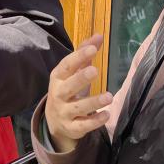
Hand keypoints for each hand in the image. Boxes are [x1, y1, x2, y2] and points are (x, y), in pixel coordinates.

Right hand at [45, 35, 112, 152]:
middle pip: (68, 87)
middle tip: (94, 71)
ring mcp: (64, 112)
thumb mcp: (72, 72)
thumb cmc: (67, 90)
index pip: (66, 66)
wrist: (54, 121)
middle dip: (80, 79)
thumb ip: (85, 53)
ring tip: (109, 96)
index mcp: (58, 78)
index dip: (78, 57)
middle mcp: (58, 94)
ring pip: (78, 108)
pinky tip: (106, 115)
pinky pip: (83, 126)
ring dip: (93, 102)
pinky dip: (94, 121)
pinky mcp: (72, 127)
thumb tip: (99, 35)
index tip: (93, 49)